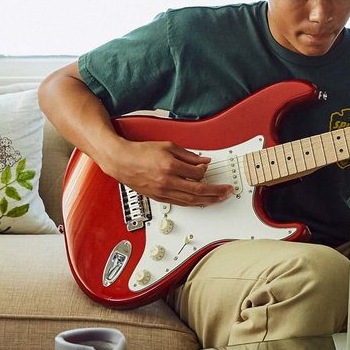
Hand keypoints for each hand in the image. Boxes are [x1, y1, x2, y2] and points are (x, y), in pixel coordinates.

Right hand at [100, 140, 233, 206]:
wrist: (122, 161)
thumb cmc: (142, 152)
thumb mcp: (168, 146)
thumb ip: (188, 155)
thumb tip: (204, 161)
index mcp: (170, 167)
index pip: (197, 173)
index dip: (205, 171)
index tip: (207, 168)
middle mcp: (168, 182)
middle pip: (198, 191)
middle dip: (216, 192)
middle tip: (228, 191)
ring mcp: (163, 192)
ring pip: (191, 201)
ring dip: (208, 201)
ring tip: (220, 199)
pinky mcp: (159, 198)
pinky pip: (181, 203)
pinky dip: (194, 203)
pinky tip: (202, 202)